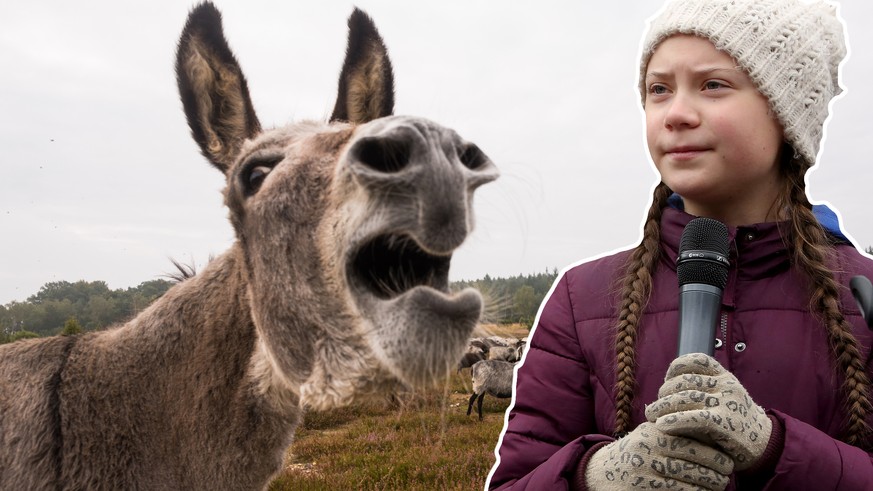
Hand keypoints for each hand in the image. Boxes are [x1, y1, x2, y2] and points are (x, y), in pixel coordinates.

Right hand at [584, 422, 732, 490]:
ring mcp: (645, 471)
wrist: (602, 471)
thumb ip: (675, 430)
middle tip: (727, 474)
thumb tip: (714, 434)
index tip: (728, 460)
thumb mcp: (651, 433)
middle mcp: (649, 449)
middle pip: (694, 462)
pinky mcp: (643, 488)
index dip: (714, 453)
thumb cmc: (636, 451)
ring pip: (689, 481)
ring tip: (719, 484)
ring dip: (709, 485)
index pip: (692, 442)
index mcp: (655, 432)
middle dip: (716, 471)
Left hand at [645, 353, 771, 470]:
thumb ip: (702, 390)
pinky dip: (674, 420)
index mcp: (725, 377)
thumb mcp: (723, 398)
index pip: (697, 360)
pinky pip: (694, 418)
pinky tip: (662, 425)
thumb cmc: (735, 423)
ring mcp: (727, 403)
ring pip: (685, 398)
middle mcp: (727, 385)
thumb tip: (666, 390)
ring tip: (651, 416)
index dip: (677, 367)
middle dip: (665, 392)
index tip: (666, 380)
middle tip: (655, 406)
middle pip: (685, 381)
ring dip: (662, 407)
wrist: (765, 445)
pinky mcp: (725, 424)